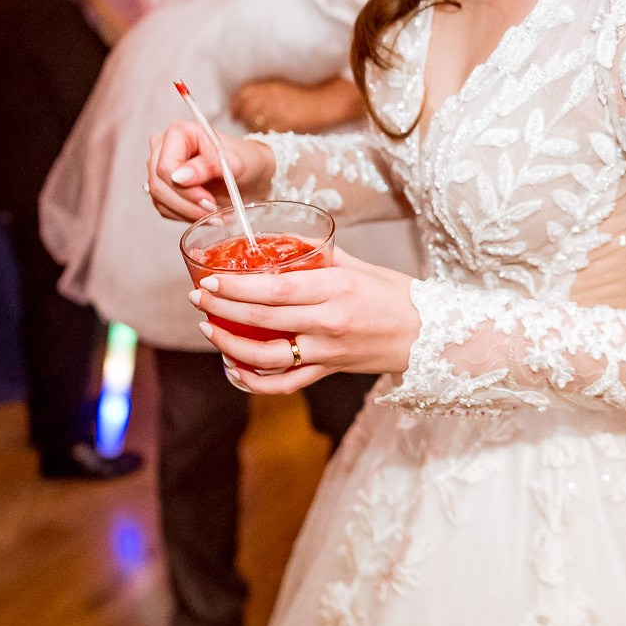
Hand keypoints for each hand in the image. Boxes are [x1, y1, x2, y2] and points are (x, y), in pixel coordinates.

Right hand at [147, 120, 276, 222]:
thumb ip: (208, 166)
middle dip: (188, 203)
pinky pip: (164, 208)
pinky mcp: (163, 187)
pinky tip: (205, 213)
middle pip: (159, 184)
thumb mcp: (236, 163)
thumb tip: (180, 176)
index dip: (185, 188)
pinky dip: (185, 215)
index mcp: (180, 132)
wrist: (251, 174)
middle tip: (214, 210)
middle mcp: (164, 147)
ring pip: (159, 199)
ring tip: (215, 214)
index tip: (209, 200)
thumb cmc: (246, 161)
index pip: (166, 166)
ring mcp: (159, 168)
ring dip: (188, 212)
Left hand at [190, 248, 420, 389]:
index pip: (276, 290)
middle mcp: (330, 323)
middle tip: (198, 297)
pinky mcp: (330, 371)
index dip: (238, 287)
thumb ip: (318, 254)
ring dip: (231, 345)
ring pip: (268, 357)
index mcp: (336, 289)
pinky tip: (235, 368)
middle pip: (264, 320)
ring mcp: (329, 352)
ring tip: (209, 330)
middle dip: (223, 309)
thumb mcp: (358, 265)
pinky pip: (286, 384)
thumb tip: (280, 242)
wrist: (427, 334)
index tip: (211, 280)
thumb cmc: (395, 295)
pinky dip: (255, 380)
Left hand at [231, 78, 358, 132]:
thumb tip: (238, 104)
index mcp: (270, 87)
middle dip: (242, 115)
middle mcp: (271, 99)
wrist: (324, 102)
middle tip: (241, 120)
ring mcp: (278, 114)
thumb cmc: (301, 94)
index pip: (243, 95)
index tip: (235, 111)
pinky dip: (263, 133)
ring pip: (254, 123)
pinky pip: (266, 133)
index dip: (236, 104)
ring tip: (258, 125)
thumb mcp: (280, 86)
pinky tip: (268, 131)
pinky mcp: (285, 127)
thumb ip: (261, 92)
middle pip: (246, 109)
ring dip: (252, 125)